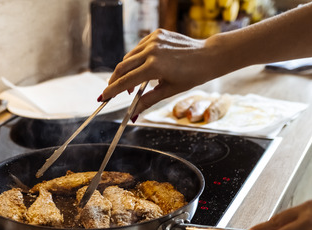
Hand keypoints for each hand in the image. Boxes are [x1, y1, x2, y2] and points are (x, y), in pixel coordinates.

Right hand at [100, 29, 224, 115]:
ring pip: (129, 57)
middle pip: (122, 67)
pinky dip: (137, 58)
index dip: (112, 91)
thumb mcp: (168, 91)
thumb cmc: (192, 76)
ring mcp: (154, 40)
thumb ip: (147, 101)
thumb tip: (132, 114)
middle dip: (114, 81)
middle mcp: (151, 51)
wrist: (208, 56)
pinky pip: (139, 48)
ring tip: (133, 84)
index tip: (103, 98)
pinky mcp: (157, 33)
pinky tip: (143, 67)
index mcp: (154, 67)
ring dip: (126, 70)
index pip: (126, 81)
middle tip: (112, 92)